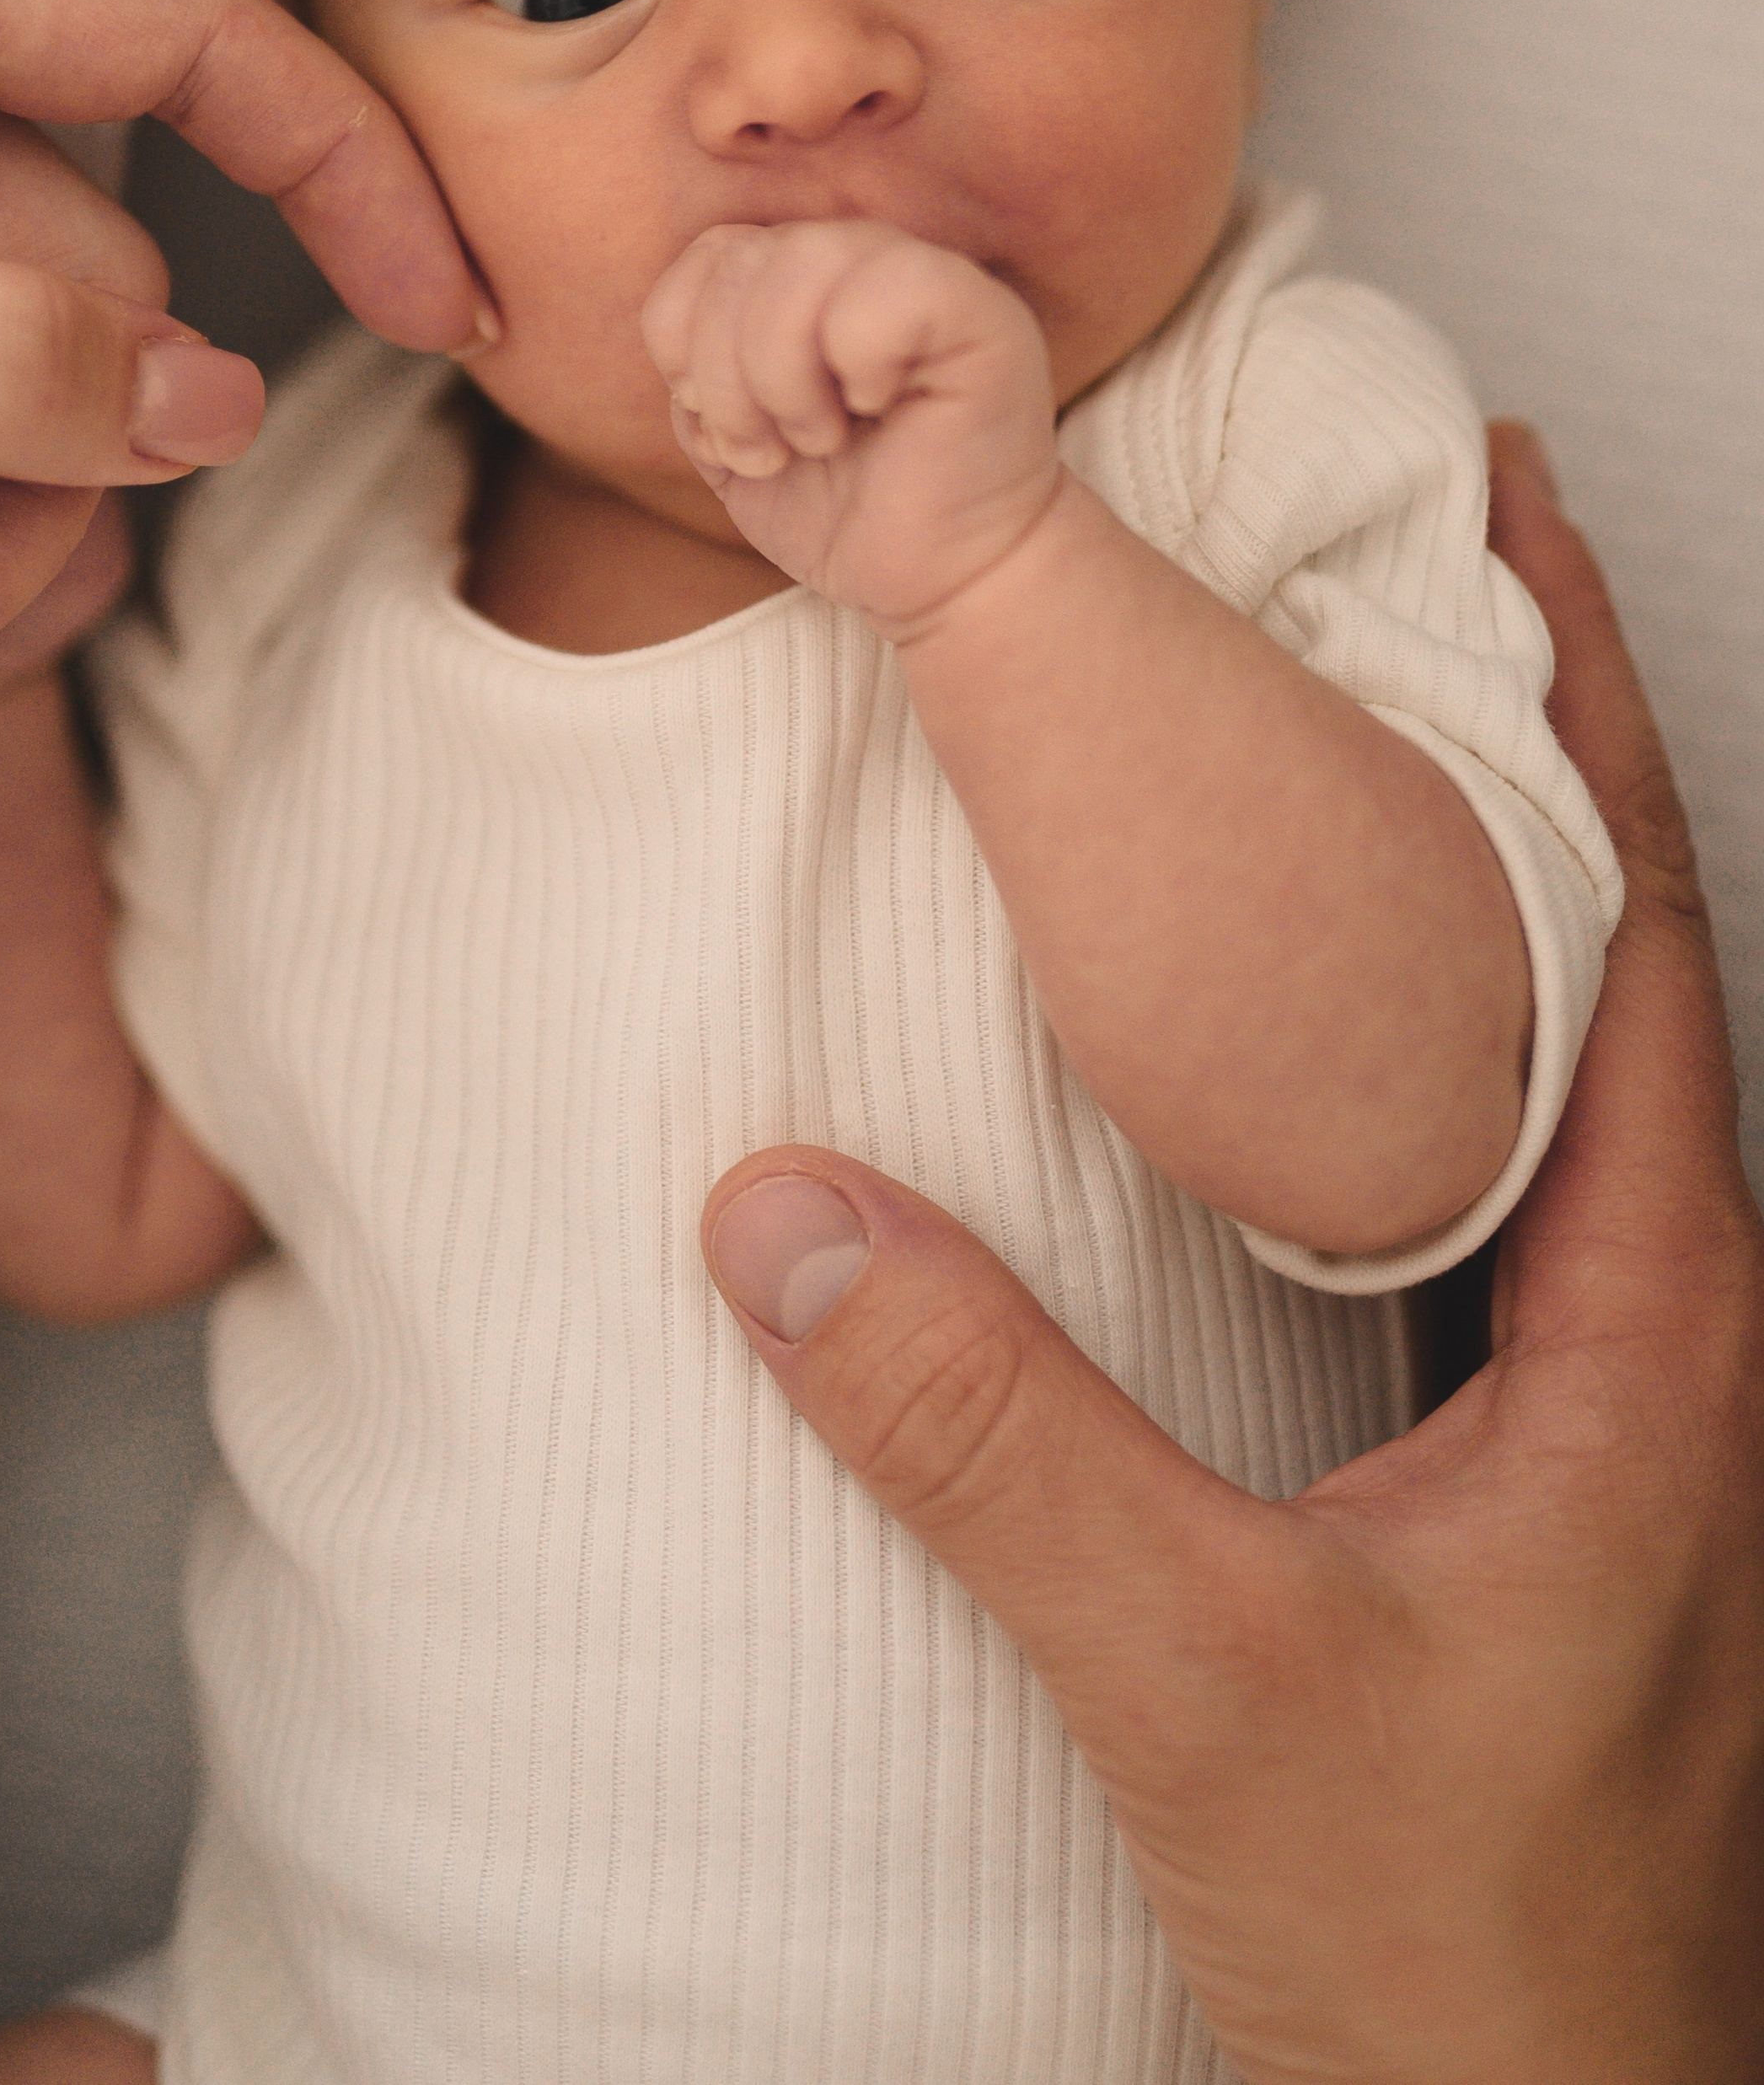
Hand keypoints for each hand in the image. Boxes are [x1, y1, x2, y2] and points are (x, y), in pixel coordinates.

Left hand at [640, 218, 1058, 635]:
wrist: (943, 582)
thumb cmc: (847, 515)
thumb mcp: (735, 452)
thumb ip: (698, 388)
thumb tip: (687, 362)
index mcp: (800, 284)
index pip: (709, 255)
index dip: (683, 344)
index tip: (723, 430)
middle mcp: (858, 262)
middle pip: (739, 258)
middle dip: (726, 379)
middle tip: (772, 453)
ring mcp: (922, 275)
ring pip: (804, 256)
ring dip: (786, 376)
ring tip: (822, 440)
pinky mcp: (979, 310)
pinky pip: (890, 283)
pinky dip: (863, 358)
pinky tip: (882, 408)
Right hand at [701, 425, 1763, 2083]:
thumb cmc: (1467, 1971)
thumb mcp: (1198, 1679)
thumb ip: (987, 1441)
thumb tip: (785, 1218)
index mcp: (1660, 1325)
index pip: (1639, 924)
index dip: (1577, 699)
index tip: (1514, 513)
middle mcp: (1667, 1340)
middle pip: (1608, 963)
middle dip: (1514, 754)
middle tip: (1401, 576)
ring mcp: (1612, 1417)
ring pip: (1551, 1088)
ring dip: (1465, 909)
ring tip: (1340, 767)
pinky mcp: (1535, 1489)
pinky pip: (1485, 1210)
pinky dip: (1410, 1072)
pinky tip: (1296, 1076)